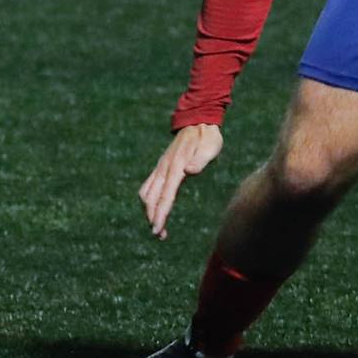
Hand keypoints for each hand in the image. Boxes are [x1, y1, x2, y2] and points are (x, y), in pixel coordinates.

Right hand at [138, 123, 224, 239]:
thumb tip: (190, 172)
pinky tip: (155, 210)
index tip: (157, 229)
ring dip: (149, 210)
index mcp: (176, 167)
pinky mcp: (161, 168)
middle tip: (159, 235)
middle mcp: (164, 168)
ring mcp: (161, 168)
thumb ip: (201, 160)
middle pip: (151, 197)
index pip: (165, 195)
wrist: (198, 122)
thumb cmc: (208, 138)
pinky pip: (149, 187)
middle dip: (152, 217)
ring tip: (158, 227)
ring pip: (147, 192)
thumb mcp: (210, 147)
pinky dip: (149, 201)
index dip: (160, 213)